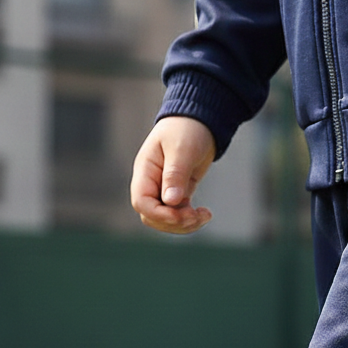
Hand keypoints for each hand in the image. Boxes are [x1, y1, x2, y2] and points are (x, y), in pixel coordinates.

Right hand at [130, 117, 216, 233]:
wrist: (200, 122)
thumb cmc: (187, 130)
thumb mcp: (182, 150)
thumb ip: (175, 175)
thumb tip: (170, 201)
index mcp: (145, 170)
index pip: (141, 202)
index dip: (160, 214)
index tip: (182, 215)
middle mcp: (150, 183)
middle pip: (152, 217)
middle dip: (175, 222)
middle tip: (197, 215)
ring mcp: (163, 190)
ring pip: (166, 220)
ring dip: (185, 224)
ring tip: (205, 215)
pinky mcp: (178, 194)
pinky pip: (178, 216)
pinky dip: (191, 219)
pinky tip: (205, 213)